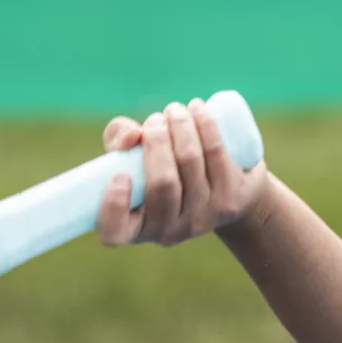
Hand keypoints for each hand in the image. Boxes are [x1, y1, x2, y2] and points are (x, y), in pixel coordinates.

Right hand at [95, 98, 272, 246]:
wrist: (221, 189)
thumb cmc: (162, 169)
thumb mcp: (132, 157)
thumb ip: (119, 140)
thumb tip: (133, 135)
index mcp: (134, 229)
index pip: (114, 232)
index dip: (113, 206)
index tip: (120, 175)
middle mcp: (167, 233)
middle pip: (162, 183)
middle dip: (157, 140)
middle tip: (156, 119)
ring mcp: (201, 220)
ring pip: (190, 162)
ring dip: (181, 125)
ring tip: (175, 109)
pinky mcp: (228, 203)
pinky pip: (216, 156)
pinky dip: (205, 126)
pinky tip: (197, 109)